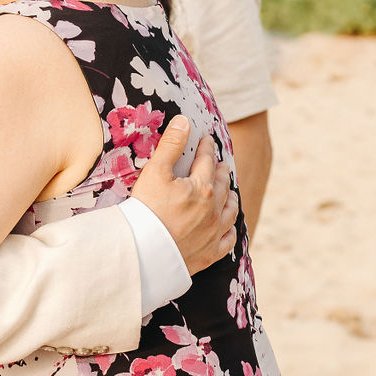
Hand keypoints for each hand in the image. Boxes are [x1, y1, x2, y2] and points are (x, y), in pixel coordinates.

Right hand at [132, 118, 237, 274]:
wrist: (144, 252)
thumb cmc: (146, 210)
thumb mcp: (155, 172)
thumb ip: (171, 145)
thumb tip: (184, 121)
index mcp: (202, 188)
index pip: (207, 162)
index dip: (207, 149)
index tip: (207, 141)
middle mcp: (214, 210)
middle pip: (222, 185)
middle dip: (222, 172)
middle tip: (222, 165)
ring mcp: (214, 233)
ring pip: (230, 212)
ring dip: (231, 199)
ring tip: (231, 192)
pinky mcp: (209, 254)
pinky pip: (227, 240)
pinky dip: (231, 231)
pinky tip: (230, 228)